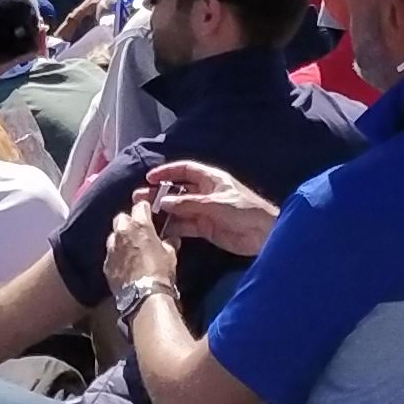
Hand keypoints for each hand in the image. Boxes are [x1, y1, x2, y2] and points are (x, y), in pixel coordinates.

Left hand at [102, 198, 171, 294]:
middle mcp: (122, 232)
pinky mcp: (106, 264)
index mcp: (139, 225)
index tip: (149, 214)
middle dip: (129, 222)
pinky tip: (124, 264)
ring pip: (113, 235)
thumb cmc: (160, 271)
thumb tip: (171, 239)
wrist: (143, 295)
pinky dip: (116, 256)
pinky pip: (110, 254)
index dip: (145, 209)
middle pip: (122, 218)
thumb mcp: (170, 254)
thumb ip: (168, 243)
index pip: (140, 206)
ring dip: (121, 239)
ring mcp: (111, 248)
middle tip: (138, 232)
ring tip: (130, 249)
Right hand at [144, 160, 277, 260]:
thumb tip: (163, 202)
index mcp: (210, 178)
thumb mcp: (215, 203)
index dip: (167, 171)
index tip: (149, 178)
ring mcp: (204, 211)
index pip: (184, 169)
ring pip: (178, 208)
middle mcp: (205, 192)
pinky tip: (159, 229)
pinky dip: (172, 226)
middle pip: (177, 190)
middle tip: (139, 198)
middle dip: (159, 193)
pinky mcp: (205, 228)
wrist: (264, 234)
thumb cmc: (244, 210)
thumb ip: (189, 203)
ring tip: (144, 214)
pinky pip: (184, 225)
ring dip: (162, 211)